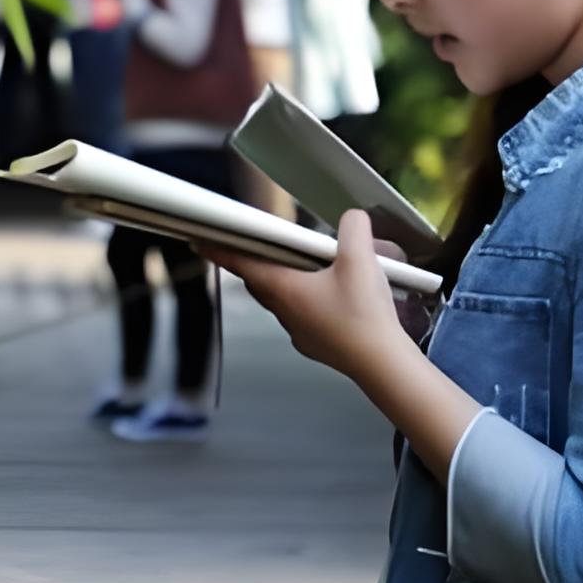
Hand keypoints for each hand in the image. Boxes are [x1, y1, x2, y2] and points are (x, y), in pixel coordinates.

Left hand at [203, 210, 411, 384]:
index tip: (200, 242)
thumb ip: (353, 229)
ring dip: (290, 282)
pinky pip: (305, 317)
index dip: (221, 250)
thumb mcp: (361, 258)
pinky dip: (311, 302)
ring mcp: (299, 332)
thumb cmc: (364, 314)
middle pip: (262, 282)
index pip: (243, 264)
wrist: (382, 364)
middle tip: (264, 248)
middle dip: (260, 263)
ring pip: (283, 301)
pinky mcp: (316, 344)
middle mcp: (284, 312)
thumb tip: (353, 219)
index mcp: (284, 289)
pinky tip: (336, 296)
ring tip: (310, 268)